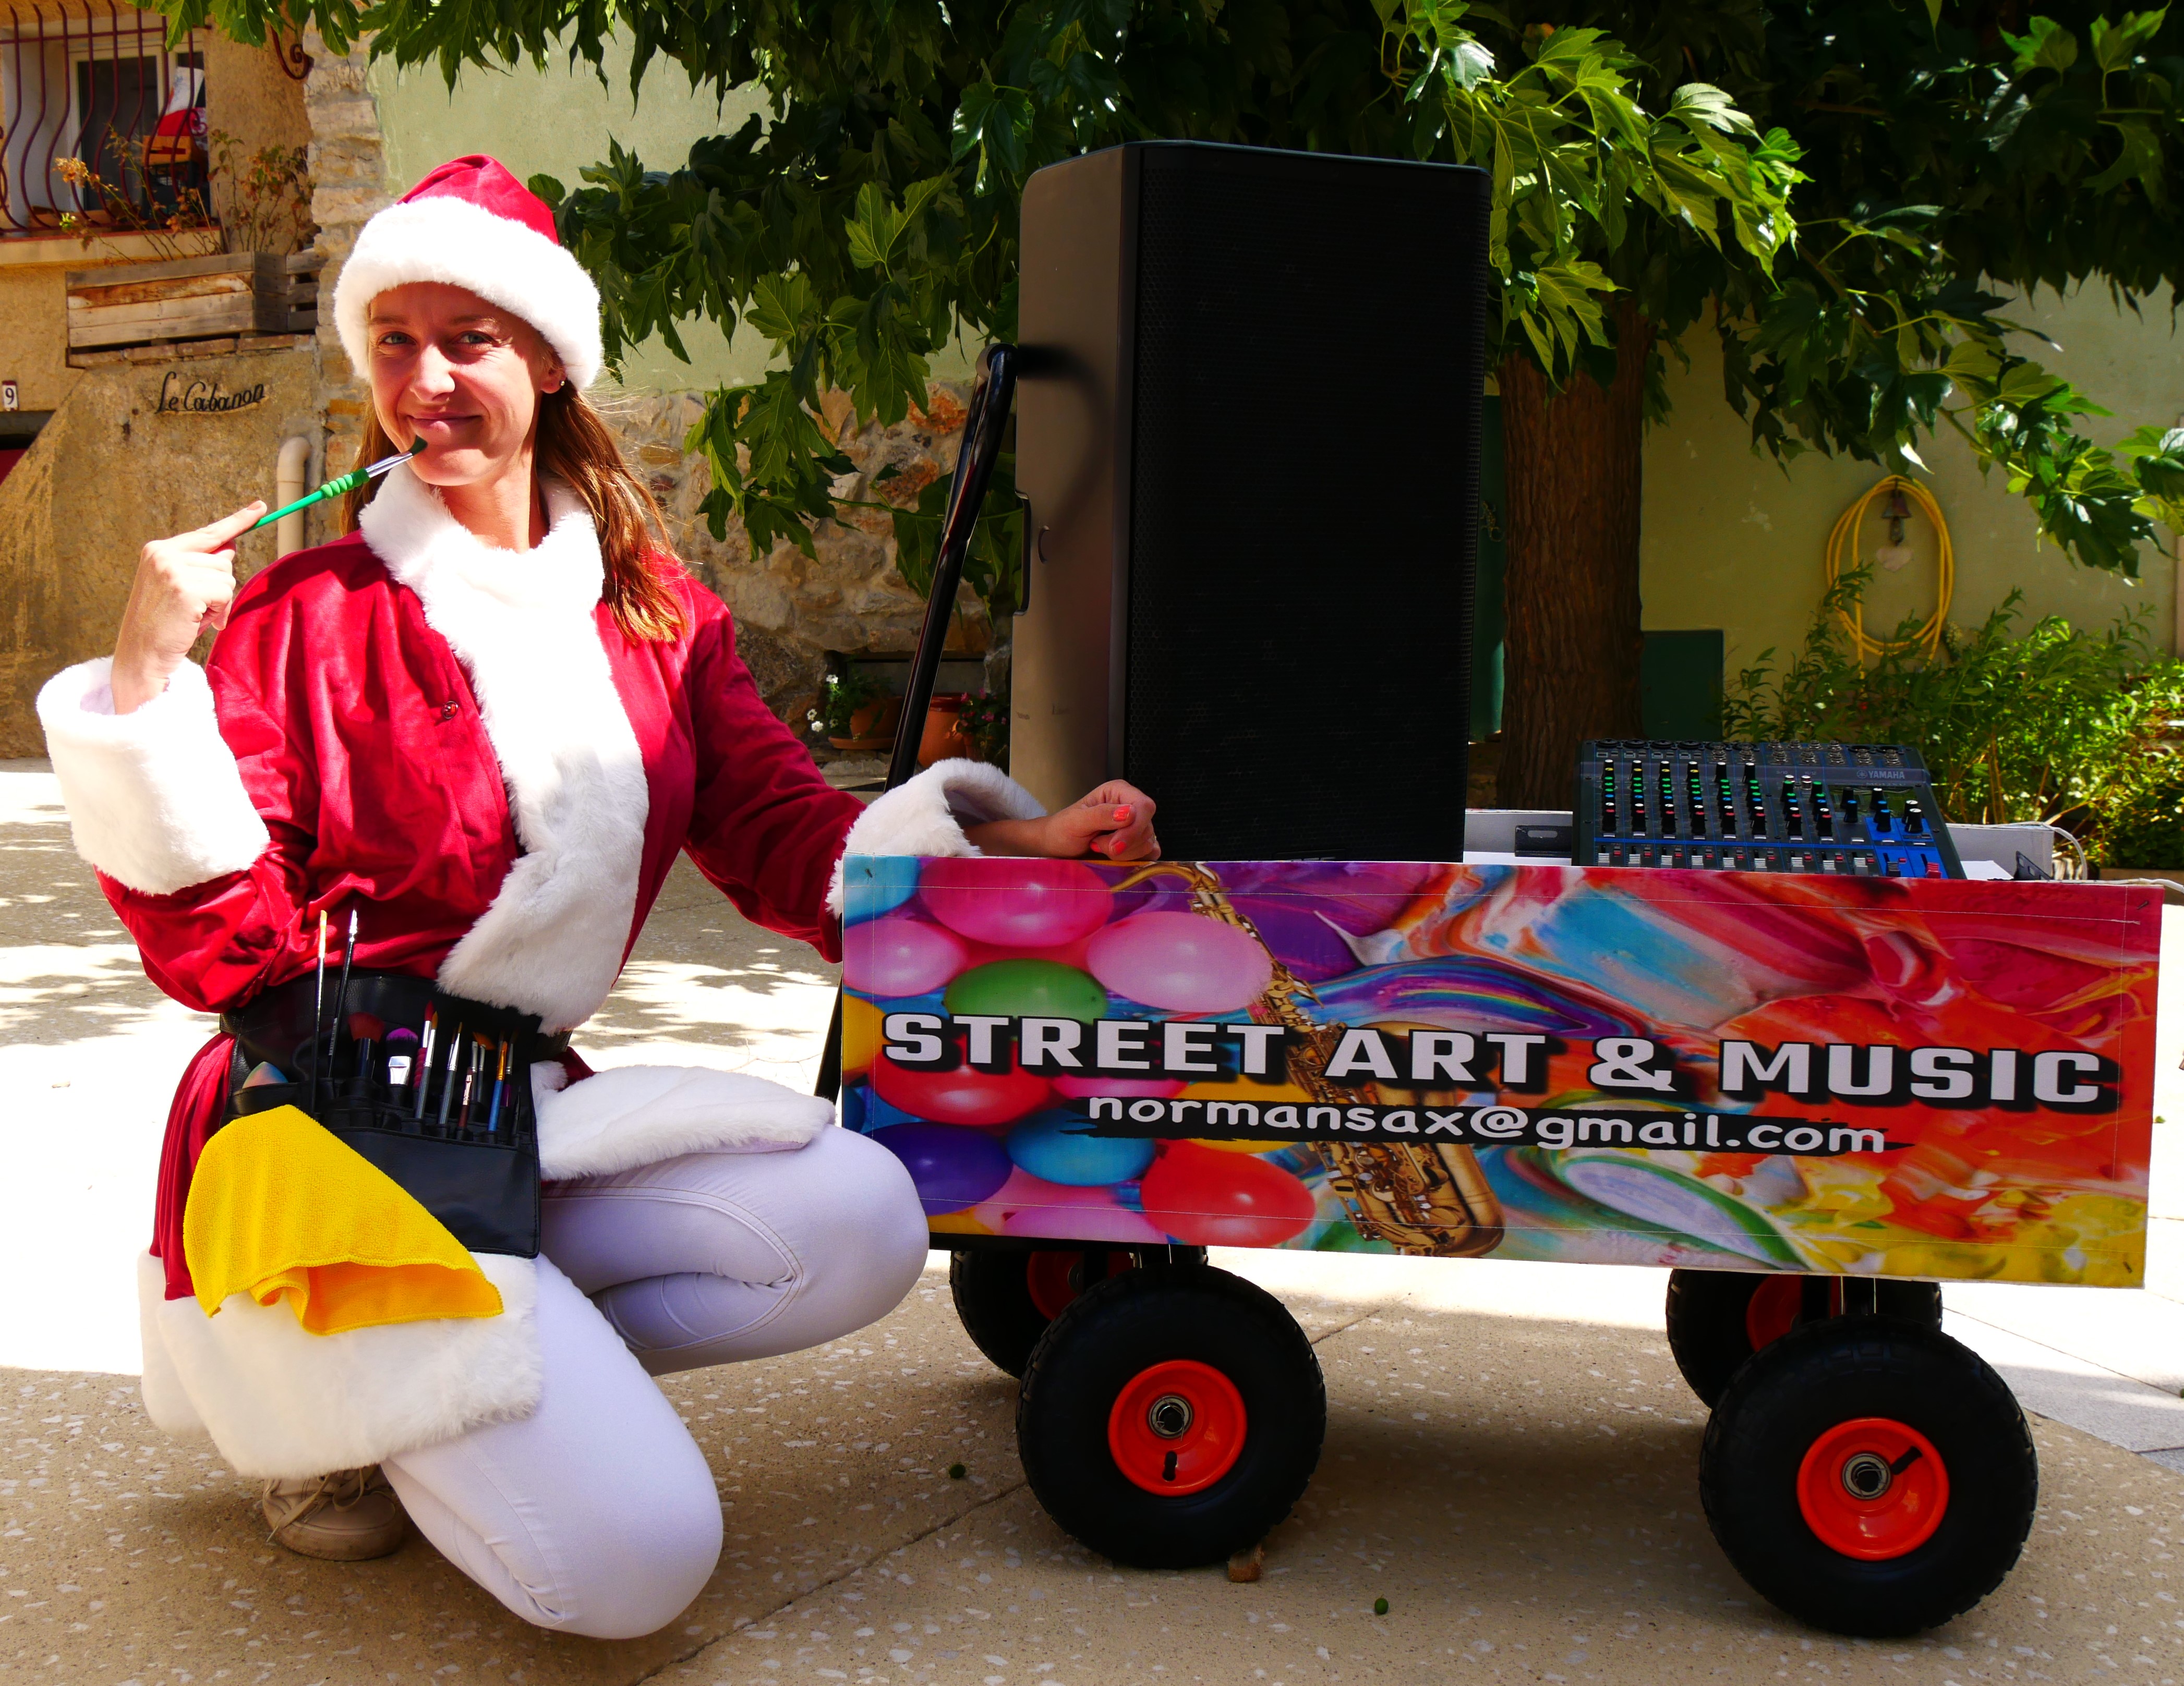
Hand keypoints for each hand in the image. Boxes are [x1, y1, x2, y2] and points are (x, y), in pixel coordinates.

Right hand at [110, 502, 263, 713]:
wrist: (141, 655)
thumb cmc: (165, 625)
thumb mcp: (181, 589)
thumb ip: (202, 567)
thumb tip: (229, 548)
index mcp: (159, 550)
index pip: (207, 533)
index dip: (237, 521)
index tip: (260, 507)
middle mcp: (163, 553)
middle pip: (223, 560)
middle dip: (219, 588)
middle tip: (195, 609)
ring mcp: (171, 569)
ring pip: (227, 577)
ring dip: (218, 602)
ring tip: (192, 616)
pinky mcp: (184, 588)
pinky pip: (225, 593)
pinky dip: (219, 611)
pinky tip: (196, 621)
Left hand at [964, 781, 1160, 861]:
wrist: (1056, 847)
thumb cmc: (1061, 830)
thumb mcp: (1076, 821)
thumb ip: (1102, 815)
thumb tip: (1130, 813)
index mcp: (1119, 792)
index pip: (1145, 807)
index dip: (1134, 829)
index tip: (1113, 845)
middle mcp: (1131, 805)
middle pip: (1147, 828)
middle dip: (1124, 844)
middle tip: (1096, 845)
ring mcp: (1136, 825)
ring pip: (1148, 843)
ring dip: (1124, 853)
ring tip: (1099, 848)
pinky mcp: (1137, 843)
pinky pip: (1150, 853)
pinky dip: (1134, 859)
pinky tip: (1114, 858)